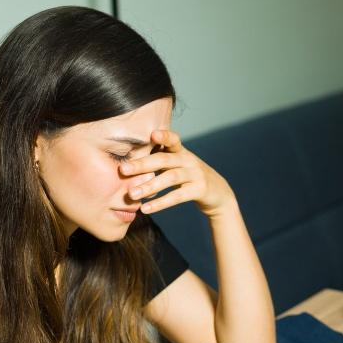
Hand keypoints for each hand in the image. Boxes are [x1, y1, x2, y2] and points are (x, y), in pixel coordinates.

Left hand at [119, 130, 236, 217]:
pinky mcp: (200, 190)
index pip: (173, 140)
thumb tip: (127, 164)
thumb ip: (159, 161)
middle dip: (143, 164)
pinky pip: (178, 196)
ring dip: (149, 186)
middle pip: (165, 159)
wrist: (218, 193)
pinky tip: (146, 209)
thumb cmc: (189, 178)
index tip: (151, 134)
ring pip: (170, 178)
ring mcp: (196, 174)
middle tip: (123, 169)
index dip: (164, 136)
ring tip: (132, 194)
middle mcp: (189, 160)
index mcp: (181, 152)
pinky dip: (161, 203)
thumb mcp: (178, 165)